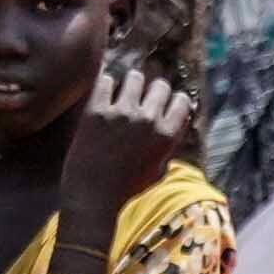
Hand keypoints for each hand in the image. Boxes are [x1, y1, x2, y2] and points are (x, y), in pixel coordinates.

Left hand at [69, 68, 206, 223]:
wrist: (92, 196)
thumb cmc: (126, 189)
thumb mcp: (158, 172)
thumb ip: (169, 148)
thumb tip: (178, 126)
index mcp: (166, 136)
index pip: (181, 100)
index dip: (172, 101)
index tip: (163, 105)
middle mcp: (148, 120)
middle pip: (160, 84)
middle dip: (152, 90)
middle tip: (142, 98)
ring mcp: (122, 113)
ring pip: (135, 77)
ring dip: (130, 84)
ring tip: (122, 94)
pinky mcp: (97, 111)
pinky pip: (106, 81)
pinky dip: (106, 86)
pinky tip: (104, 96)